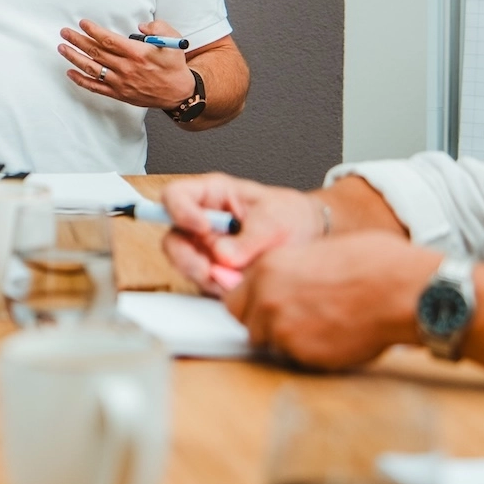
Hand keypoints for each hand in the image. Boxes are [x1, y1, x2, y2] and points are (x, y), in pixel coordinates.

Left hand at [58, 19, 195, 109]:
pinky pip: (95, 87)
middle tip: (65, 32)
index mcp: (137, 54)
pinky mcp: (119, 93)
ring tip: (63, 48)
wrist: (178, 92)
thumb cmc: (174, 65)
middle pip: (96, 52)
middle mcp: (126, 68)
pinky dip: (81, 80)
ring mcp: (120, 82)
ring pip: (92, 68)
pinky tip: (70, 72)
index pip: (108, 40)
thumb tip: (141, 26)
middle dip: (77, 40)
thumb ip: (158, 28)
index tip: (82, 23)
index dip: (92, 31)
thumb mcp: (173, 41)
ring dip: (74, 57)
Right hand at [160, 173, 325, 295]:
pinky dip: (220, 288)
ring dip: (207, 276)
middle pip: (173, 239)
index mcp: (212, 195)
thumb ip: (249, 238)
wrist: (310, 237)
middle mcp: (202, 221)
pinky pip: (205, 283)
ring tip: (237, 277)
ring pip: (185, 265)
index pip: (176, 196)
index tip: (202, 228)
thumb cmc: (290, 216)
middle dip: (188, 258)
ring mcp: (206, 248)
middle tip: (209, 269)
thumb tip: (224, 256)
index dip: (180, 211)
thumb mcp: (275, 220)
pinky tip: (240, 283)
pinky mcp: (214, 271)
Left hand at [222, 233, 438, 368]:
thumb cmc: (372, 263)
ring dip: (290, 341)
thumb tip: (285, 283)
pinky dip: (313, 354)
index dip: (253, 306)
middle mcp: (267, 300)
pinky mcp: (305, 356)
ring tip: (323, 328)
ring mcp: (284, 330)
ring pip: (273, 346)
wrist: (399, 290)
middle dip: (265, 326)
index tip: (269, 308)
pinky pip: (299, 360)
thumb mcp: (318, 252)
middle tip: (296, 322)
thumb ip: (290, 271)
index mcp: (267, 269)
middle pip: (247, 325)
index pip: (235, 300)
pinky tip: (337, 337)